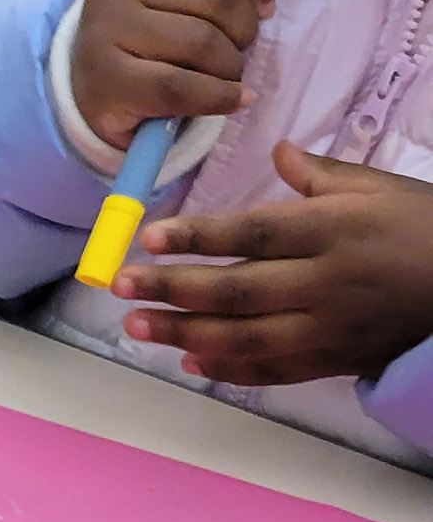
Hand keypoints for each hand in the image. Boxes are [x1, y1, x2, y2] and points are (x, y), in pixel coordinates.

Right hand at [70, 0, 335, 150]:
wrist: (94, 87)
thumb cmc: (159, 31)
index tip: (264, 4)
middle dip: (244, 29)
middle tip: (239, 48)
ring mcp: (105, 33)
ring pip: (199, 44)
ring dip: (230, 68)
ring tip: (226, 76)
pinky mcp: (106, 81)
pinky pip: (180, 87)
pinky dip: (218, 98)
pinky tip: (230, 100)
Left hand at [114, 141, 432, 386]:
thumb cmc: (427, 229)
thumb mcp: (382, 189)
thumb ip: (322, 176)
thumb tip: (276, 151)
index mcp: (337, 230)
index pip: (254, 233)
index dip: (198, 236)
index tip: (149, 237)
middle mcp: (328, 281)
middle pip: (237, 289)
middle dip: (172, 288)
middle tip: (119, 286)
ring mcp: (329, 326)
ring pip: (245, 336)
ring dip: (184, 333)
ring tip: (136, 325)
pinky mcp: (335, 360)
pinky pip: (274, 370)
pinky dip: (230, 369)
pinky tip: (191, 362)